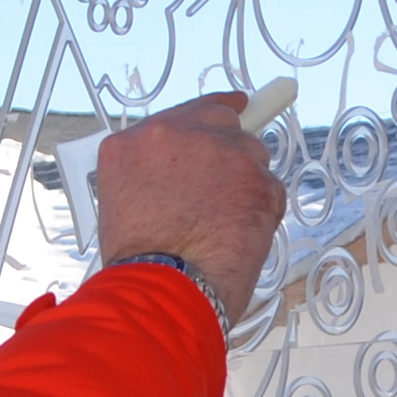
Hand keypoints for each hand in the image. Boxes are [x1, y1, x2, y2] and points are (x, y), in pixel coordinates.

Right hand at [86, 93, 283, 328]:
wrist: (163, 289)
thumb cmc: (141, 262)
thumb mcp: (126, 200)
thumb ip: (156, 171)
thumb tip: (190, 170)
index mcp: (134, 143)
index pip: (186, 111)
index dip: (214, 112)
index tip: (237, 106)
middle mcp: (177, 136)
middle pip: (224, 123)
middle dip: (230, 149)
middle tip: (227, 186)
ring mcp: (222, 153)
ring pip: (252, 155)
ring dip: (245, 184)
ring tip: (220, 227)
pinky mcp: (257, 179)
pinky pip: (270, 188)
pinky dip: (262, 211)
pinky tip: (237, 238)